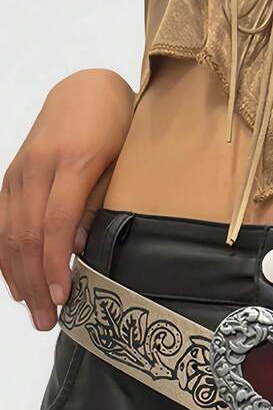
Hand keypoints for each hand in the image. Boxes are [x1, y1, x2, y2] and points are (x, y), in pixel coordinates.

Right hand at [0, 69, 134, 329]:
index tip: (63, 297)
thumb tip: (78, 249)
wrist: (87, 88)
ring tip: (34, 312)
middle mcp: (37, 167)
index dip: (55, 263)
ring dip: (18, 276)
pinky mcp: (12, 175)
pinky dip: (5, 255)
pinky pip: (1, 220)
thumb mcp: (123, 162)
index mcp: (71, 163)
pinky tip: (15, 284)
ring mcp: (19, 171)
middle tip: (48, 321)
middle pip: (28, 233)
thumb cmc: (117, 127)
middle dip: (36, 281)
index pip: (56, 223)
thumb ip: (100, 203)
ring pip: (9, 230)